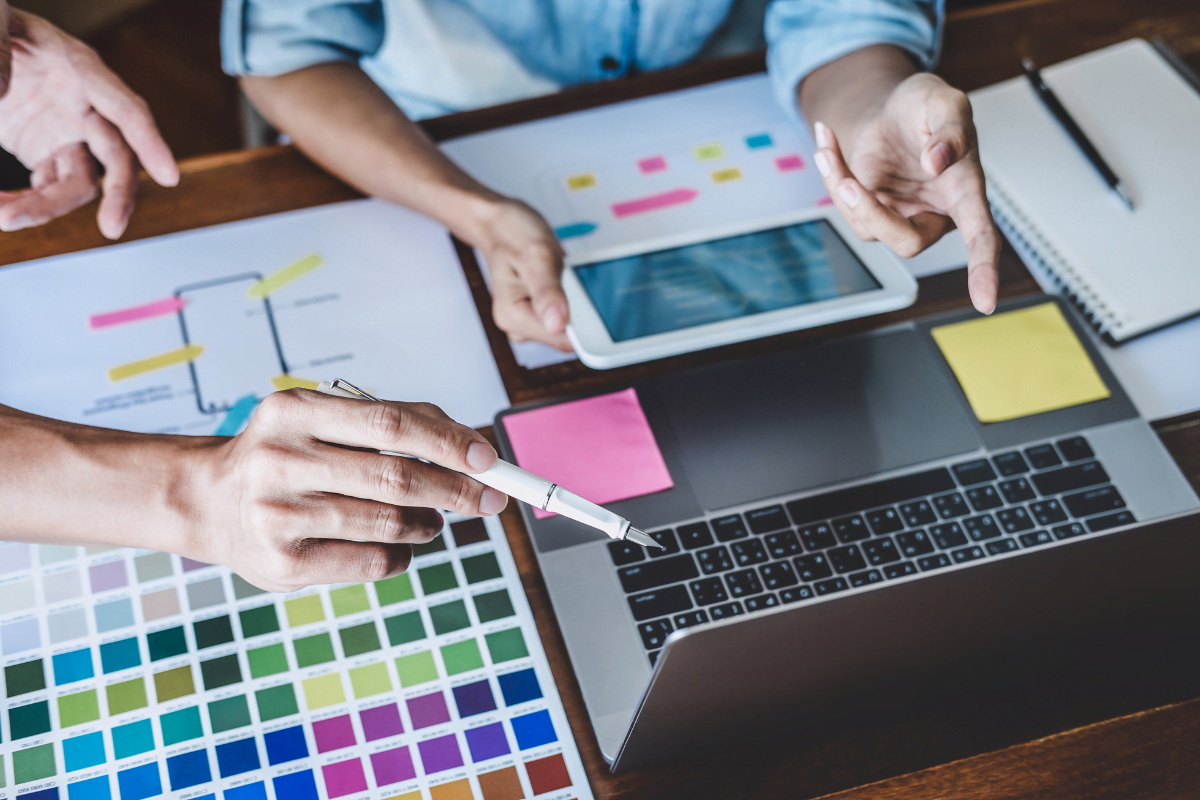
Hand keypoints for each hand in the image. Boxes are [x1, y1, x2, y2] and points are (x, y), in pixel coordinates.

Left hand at [0, 7, 177, 238]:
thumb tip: (5, 89)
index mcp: (80, 69)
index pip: (126, 109)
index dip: (150, 142)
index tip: (170, 176)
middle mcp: (83, 106)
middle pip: (117, 159)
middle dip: (117, 195)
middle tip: (111, 229)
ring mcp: (65, 133)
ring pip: (78, 184)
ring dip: (45, 207)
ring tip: (5, 216)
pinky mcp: (42, 153)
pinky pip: (45, 188)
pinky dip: (25, 203)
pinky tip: (2, 205)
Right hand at [191, 390, 507, 591]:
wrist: (207, 502)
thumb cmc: (286, 456)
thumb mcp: (323, 421)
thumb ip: (393, 423)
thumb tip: (472, 446)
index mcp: (292, 411)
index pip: (389, 424)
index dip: (447, 443)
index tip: (488, 459)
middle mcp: (279, 460)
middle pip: (394, 477)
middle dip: (455, 489)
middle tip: (489, 498)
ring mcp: (277, 516)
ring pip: (388, 523)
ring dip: (428, 524)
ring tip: (434, 521)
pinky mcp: (283, 565)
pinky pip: (372, 562)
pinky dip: (402, 554)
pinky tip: (400, 544)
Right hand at [477, 196, 572, 350]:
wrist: (501, 224)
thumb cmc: (513, 234)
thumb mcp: (535, 256)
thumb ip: (547, 292)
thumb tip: (558, 325)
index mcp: (513, 317)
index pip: (562, 340)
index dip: (584, 325)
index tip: (591, 301)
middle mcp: (519, 325)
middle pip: (568, 335)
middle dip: (579, 309)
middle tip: (569, 278)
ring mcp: (529, 320)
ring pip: (570, 324)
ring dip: (576, 301)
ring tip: (563, 274)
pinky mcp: (539, 313)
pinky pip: (567, 313)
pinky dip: (572, 296)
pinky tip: (564, 278)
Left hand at [812, 73, 999, 313]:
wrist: (894, 105)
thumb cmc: (927, 109)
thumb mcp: (945, 102)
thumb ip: (951, 130)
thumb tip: (938, 162)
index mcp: (965, 192)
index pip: (981, 238)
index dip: (984, 270)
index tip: (985, 303)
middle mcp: (934, 212)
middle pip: (909, 243)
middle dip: (873, 216)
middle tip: (849, 184)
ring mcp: (900, 215)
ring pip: (868, 227)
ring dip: (840, 187)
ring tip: (827, 146)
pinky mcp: (870, 209)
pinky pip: (846, 207)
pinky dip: (830, 176)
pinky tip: (826, 144)